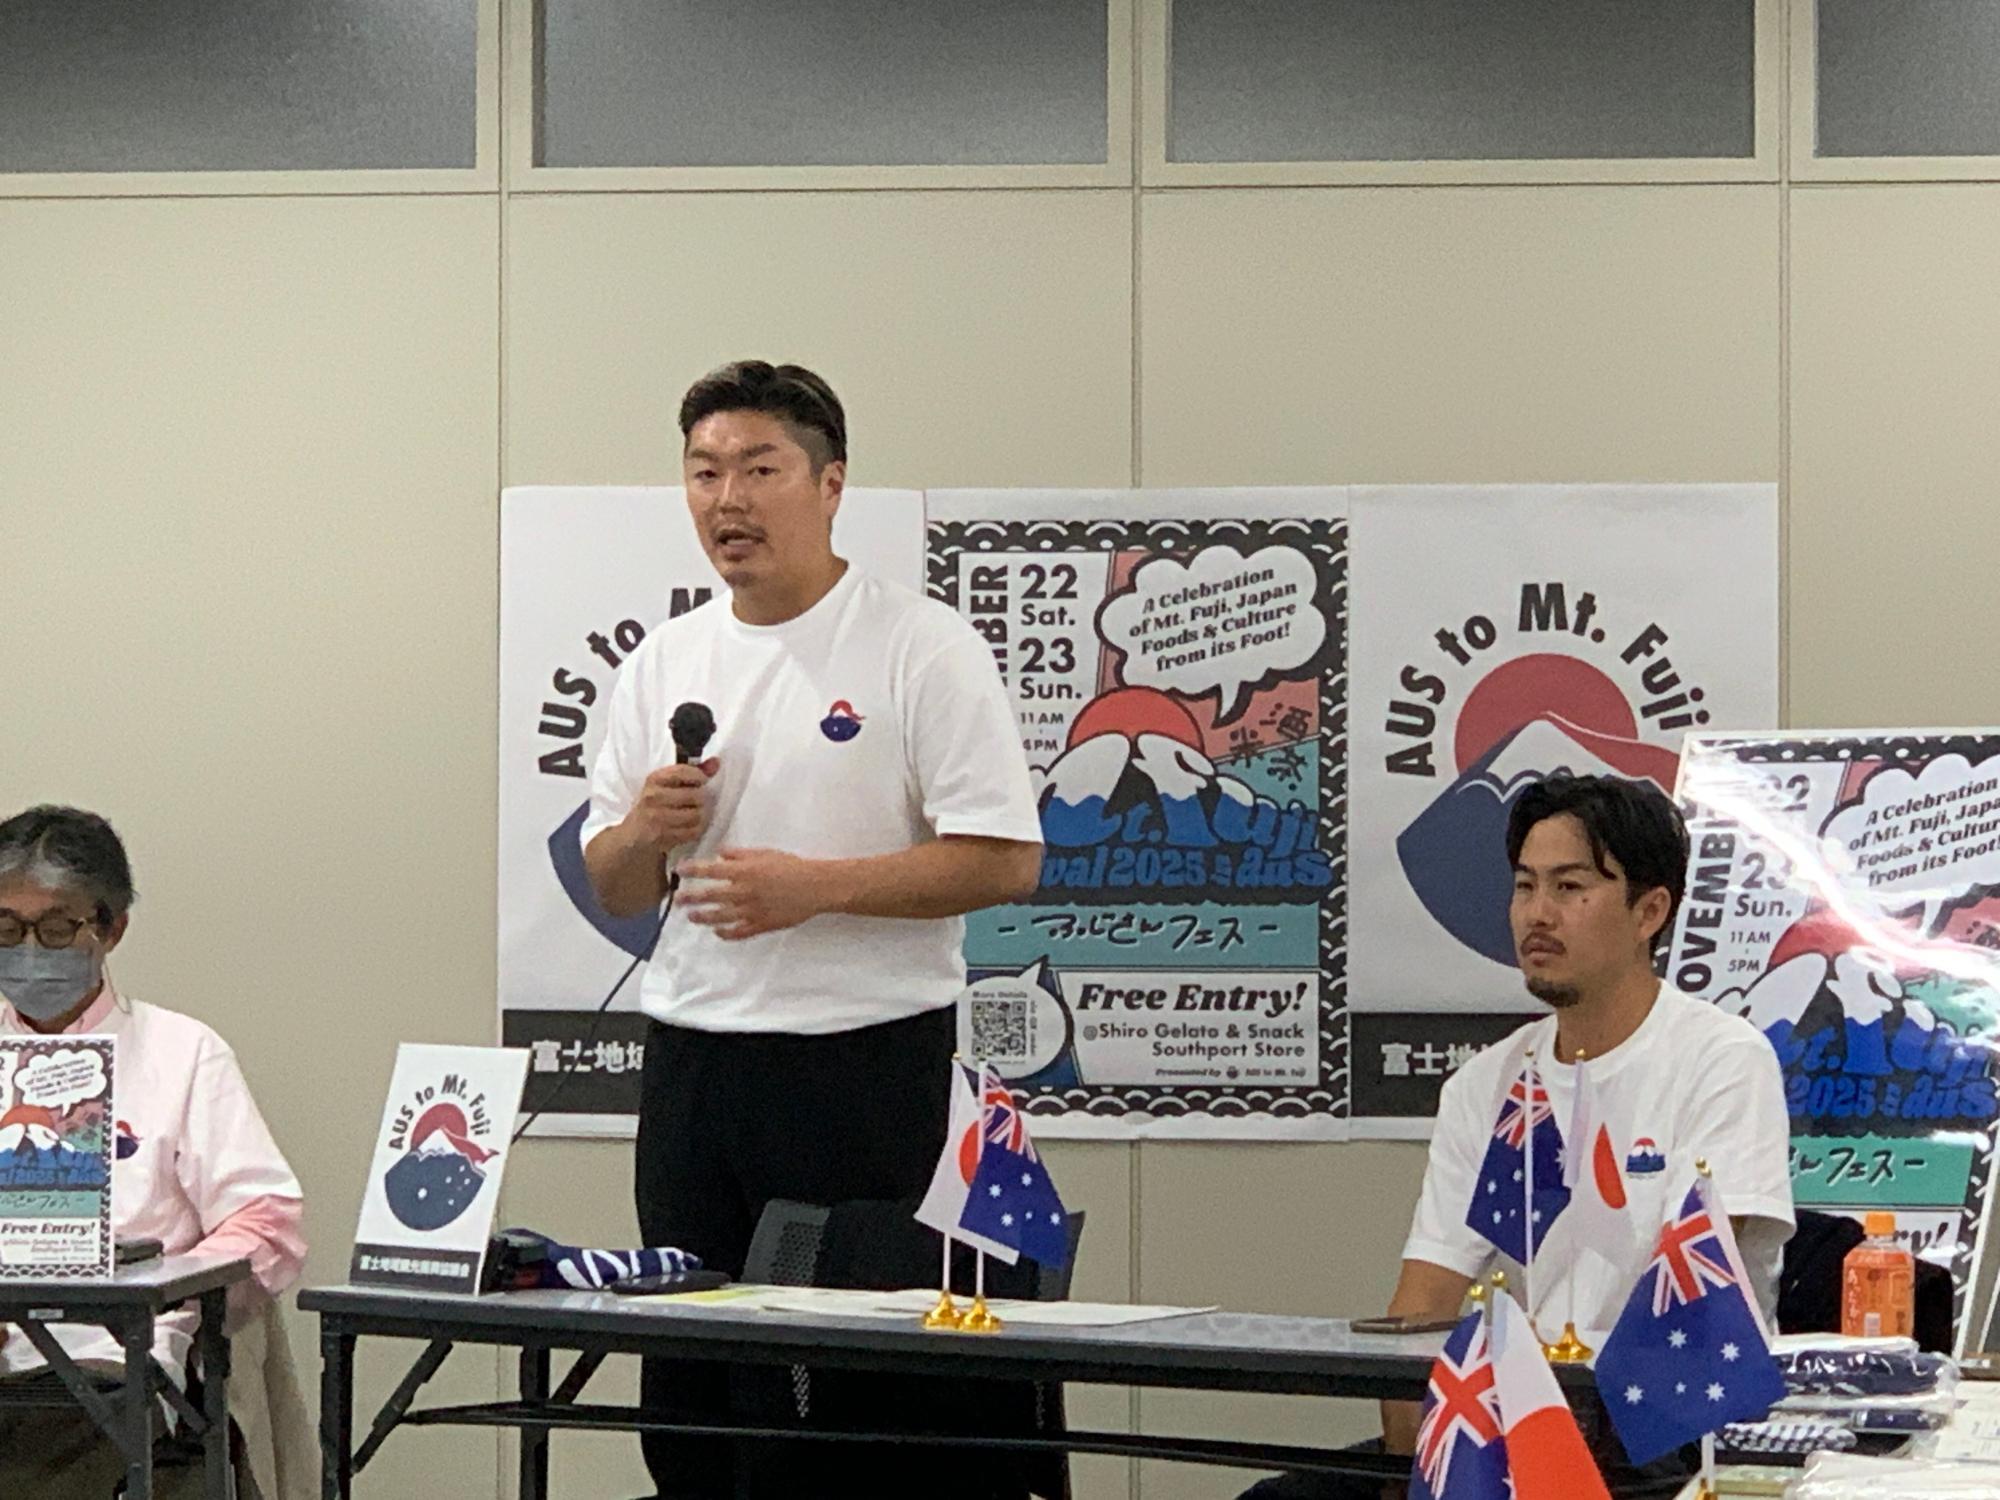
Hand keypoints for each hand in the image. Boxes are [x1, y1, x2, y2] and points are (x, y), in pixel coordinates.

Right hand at [626, 759, 717, 853]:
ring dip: (701, 816)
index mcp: (654, 779)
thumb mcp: (665, 786)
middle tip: (699, 802)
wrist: (632, 836)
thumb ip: (691, 772)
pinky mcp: (663, 837)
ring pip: (696, 815)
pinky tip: (692, 827)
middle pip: (695, 795)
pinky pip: (693, 832)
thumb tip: (716, 762)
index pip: (683, 771)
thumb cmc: (653, 806)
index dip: (699, 775)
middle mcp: (654, 797)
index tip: (702, 780)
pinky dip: (697, 830)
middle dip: (702, 799)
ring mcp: (657, 818)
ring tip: (697, 815)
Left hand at [678, 848, 832, 940]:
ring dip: (702, 917)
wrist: (814, 887)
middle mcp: (742, 892)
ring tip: (691, 917)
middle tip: (676, 899)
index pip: (709, 871)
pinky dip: (725, 933)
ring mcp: (750, 911)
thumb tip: (720, 854)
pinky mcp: (760, 925)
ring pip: (719, 916)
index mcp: (743, 872)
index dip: (692, 870)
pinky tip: (717, 932)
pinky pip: (738, 933)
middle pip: (709, 896)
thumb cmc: (791, 866)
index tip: (679, 870)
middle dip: (690, 897)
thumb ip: (740, 855)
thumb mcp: (765, 853)